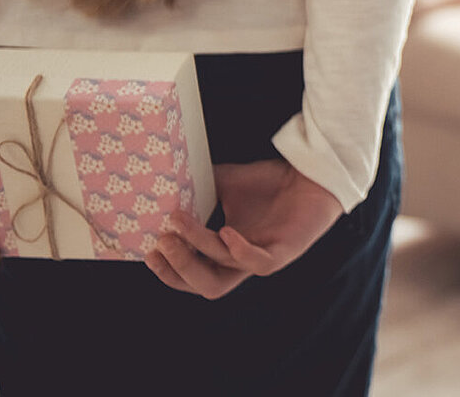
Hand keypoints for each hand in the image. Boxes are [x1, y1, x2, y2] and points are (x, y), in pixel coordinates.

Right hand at [146, 160, 343, 299]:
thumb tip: (165, 179)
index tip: (148, 250)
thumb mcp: (225, 183)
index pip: (193, 276)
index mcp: (226, 252)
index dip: (169, 271)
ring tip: (180, 225)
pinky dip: (240, 252)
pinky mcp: (286, 252)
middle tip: (160, 242)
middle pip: (205, 286)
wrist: (310, 173)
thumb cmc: (270, 182)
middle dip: (178, 268)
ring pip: (224, 275)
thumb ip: (197, 188)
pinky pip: (259, 263)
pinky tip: (225, 231)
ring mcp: (263, 258)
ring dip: (197, 253)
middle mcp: (242, 261)